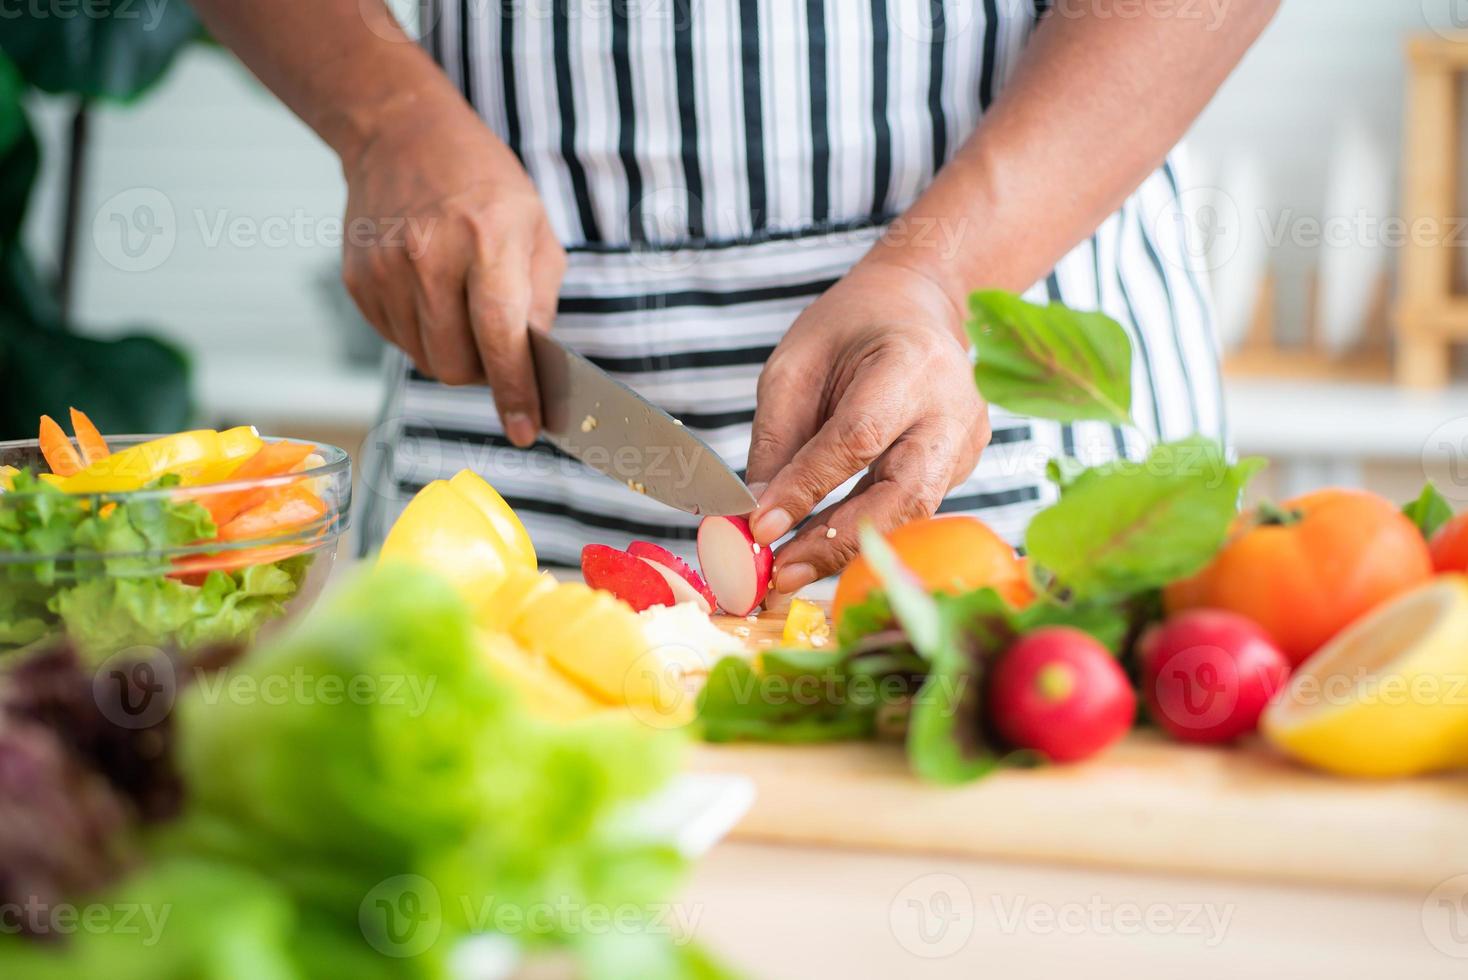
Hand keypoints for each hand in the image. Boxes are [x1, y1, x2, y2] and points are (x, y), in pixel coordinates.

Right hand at [341, 95, 564, 445]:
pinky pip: (398, 341)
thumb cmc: (483, 183)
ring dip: (454, 354)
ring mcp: (385, 269)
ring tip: (463, 308)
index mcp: (485, 238)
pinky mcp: (359, 281)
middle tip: (498, 347)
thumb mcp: (535, 228)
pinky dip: (424, 335)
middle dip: (485, 374)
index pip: (499, 335)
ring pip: (425, 360)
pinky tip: (432, 295)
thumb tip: (536, 367)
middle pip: (455, 364)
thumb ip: (541, 302)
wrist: (402, 135)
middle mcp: (429, 255)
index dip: (514, 391)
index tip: (525, 430)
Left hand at [745, 259, 990, 593]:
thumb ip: (778, 438)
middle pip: (903, 495)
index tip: (759, 527)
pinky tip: (821, 551)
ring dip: (848, 550)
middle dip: (837, 542)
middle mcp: (952, 408)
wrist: (920, 307)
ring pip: (912, 516)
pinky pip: (912, 511)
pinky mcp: (963, 466)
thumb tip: (758, 514)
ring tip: (790, 575)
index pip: (857, 439)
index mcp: (910, 364)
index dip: (808, 488)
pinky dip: (864, 535)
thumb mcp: (796, 363)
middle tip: (780, 576)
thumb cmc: (852, 327)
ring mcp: (966, 442)